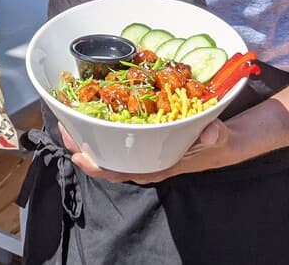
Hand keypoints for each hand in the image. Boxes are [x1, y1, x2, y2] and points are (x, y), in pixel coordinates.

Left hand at [61, 120, 239, 184]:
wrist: (224, 143)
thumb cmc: (216, 143)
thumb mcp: (218, 138)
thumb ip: (213, 136)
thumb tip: (209, 132)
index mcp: (156, 166)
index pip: (121, 172)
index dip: (97, 166)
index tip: (78, 156)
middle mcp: (145, 162)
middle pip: (106, 161)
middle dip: (83, 148)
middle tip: (64, 129)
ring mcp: (143, 153)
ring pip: (108, 151)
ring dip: (88, 138)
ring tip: (69, 120)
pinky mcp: (143, 142)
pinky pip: (117, 140)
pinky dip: (101, 129)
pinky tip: (91, 115)